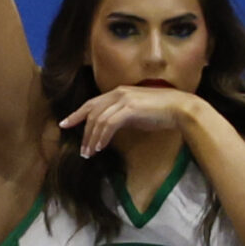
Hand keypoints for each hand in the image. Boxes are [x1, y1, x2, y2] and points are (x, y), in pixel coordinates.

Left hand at [59, 84, 191, 157]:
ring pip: (98, 119)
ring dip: (92, 138)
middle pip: (91, 112)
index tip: (64, 124)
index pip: (91, 103)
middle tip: (81, 149)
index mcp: (118, 92)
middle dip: (83, 131)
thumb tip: (109, 128)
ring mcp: (123, 99)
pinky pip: (109, 124)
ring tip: (90, 153)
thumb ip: (121, 116)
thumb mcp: (136, 113)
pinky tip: (100, 147)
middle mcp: (118, 93)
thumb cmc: (161, 112)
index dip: (76, 114)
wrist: (180, 108)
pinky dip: (102, 137)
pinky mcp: (129, 108)